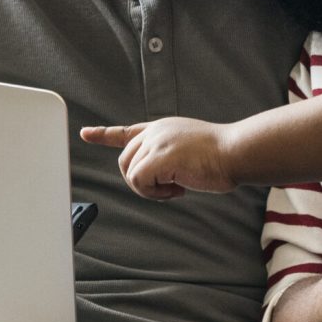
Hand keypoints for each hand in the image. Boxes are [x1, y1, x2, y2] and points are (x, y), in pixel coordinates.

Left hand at [80, 118, 234, 198]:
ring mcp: (155, 142)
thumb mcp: (188, 148)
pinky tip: (178, 188)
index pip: (127, 131)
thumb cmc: (221, 155)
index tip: (85, 133)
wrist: (236, 151)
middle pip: (125, 161)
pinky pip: (140, 183)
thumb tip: (155, 175)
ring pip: (131, 174)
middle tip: (169, 187)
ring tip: (177, 186)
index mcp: (161, 127)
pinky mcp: (158, 157)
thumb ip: (167, 155)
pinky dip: (156, 193)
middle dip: (141, 180)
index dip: (104, 134)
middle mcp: (154, 131)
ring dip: (151, 189)